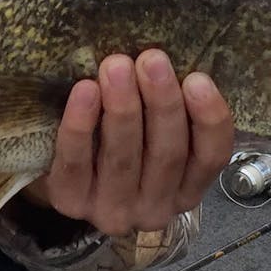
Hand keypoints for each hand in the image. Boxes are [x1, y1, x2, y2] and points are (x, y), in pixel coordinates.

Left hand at [21, 50, 233, 235]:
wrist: (60, 179)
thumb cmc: (112, 140)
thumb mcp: (149, 131)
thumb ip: (164, 109)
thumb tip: (168, 60)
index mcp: (186, 188)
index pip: (210, 158)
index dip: (209, 120)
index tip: (198, 79)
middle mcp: (155, 208)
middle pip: (167, 155)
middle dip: (162, 103)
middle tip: (152, 59)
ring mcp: (113, 211)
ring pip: (124, 158)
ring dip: (123, 108)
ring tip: (117, 66)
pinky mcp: (71, 202)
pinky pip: (77, 162)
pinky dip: (81, 125)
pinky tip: (84, 91)